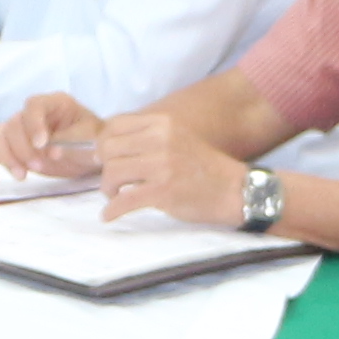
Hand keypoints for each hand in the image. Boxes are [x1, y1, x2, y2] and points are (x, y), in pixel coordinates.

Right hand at [0, 93, 104, 182]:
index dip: (34, 124)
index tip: (42, 145)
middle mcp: (33, 113)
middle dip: (22, 148)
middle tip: (38, 167)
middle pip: (13, 123)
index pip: (33, 105)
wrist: (92, 153)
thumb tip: (51, 152)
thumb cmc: (94, 142)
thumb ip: (72, 143)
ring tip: (22, 176)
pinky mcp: (12, 148)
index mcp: (54, 103)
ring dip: (6, 156)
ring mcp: (20, 130)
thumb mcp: (92, 139)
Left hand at [92, 108, 255, 228]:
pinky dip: (112, 210)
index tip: (107, 158)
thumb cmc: (203, 167)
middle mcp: (160, 140)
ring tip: (115, 196)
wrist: (234, 190)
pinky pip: (123, 200)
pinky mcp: (162, 191)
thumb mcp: (177, 138)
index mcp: (162, 123)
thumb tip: (107, 146)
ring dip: (108, 188)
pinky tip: (110, 215)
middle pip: (108, 149)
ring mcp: (161, 166)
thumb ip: (148, 137)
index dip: (104, 143)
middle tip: (112, 181)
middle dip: (103, 167)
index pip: (114, 125)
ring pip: (112, 173)